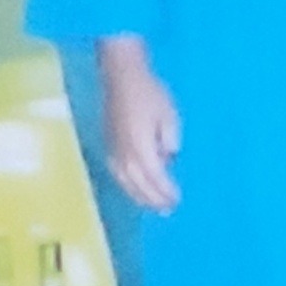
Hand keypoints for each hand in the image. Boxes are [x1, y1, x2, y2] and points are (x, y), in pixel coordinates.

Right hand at [99, 38, 181, 213]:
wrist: (121, 76)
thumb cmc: (150, 93)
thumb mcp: (169, 114)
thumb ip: (169, 139)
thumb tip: (168, 158)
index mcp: (141, 147)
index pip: (155, 177)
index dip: (165, 191)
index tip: (176, 200)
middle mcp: (125, 154)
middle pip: (139, 184)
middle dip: (153, 198)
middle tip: (167, 209)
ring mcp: (114, 151)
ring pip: (126, 182)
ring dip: (139, 196)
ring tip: (152, 206)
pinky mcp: (108, 146)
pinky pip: (117, 174)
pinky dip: (127, 186)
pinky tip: (133, 188)